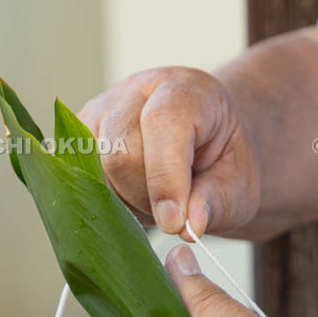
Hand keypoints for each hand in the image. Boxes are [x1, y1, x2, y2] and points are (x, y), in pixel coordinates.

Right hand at [78, 67, 259, 237]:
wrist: (207, 147)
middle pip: (120, 153)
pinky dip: (106, 200)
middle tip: (172, 213)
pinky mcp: (79, 136)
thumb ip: (216, 202)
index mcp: (185, 90)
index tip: (174, 223)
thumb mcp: (238, 184)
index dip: (165, 179)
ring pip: (94, 170)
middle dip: (145, 198)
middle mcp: (137, 91)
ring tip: (154, 202)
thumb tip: (188, 226)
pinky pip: (80, 178)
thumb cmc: (223, 163)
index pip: (163, 124)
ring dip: (124, 202)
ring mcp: (101, 111)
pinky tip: (132, 199)